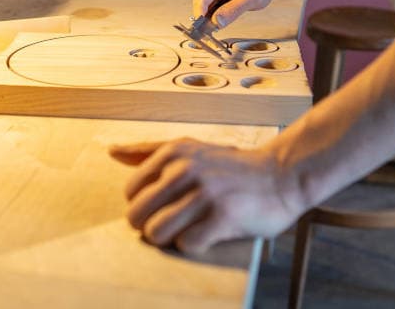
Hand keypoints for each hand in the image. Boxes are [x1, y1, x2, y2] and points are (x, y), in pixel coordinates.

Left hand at [109, 137, 302, 253]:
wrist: (282, 175)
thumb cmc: (230, 167)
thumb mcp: (189, 149)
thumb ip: (149, 151)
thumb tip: (112, 151)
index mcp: (173, 153)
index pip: (130, 193)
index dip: (147, 205)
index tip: (169, 202)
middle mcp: (185, 169)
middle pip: (137, 216)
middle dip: (152, 226)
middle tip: (177, 221)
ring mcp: (204, 193)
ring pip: (157, 233)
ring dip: (171, 238)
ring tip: (192, 227)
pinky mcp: (223, 216)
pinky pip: (186, 244)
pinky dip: (196, 244)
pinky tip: (210, 231)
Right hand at [192, 0, 277, 28]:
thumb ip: (233, 10)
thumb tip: (216, 22)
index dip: (200, 13)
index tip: (203, 29)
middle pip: (200, 2)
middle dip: (204, 18)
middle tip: (212, 33)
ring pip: (202, 7)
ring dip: (208, 19)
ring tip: (220, 26)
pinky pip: (207, 9)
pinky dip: (212, 17)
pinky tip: (221, 21)